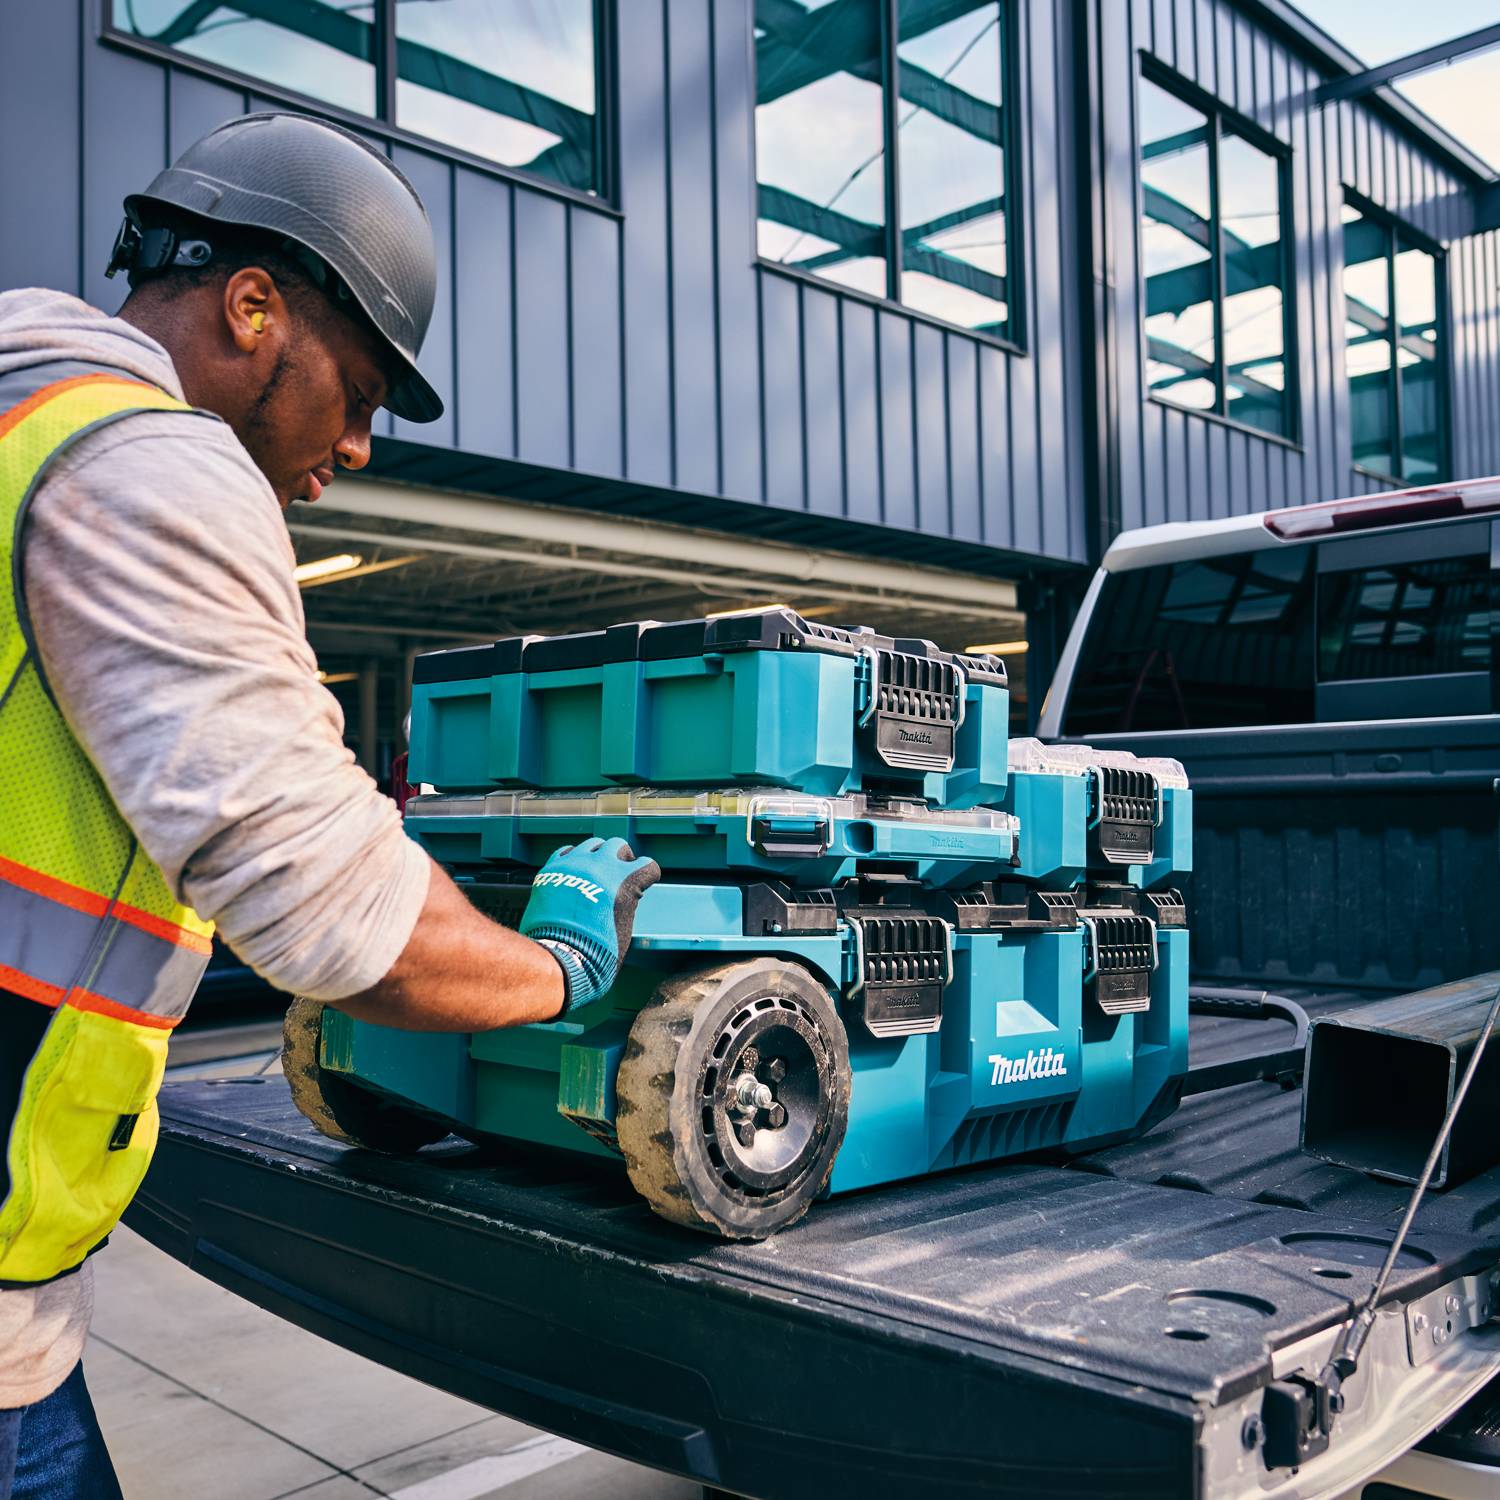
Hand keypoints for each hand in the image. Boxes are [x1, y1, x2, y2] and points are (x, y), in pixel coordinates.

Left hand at [519, 837, 660, 1012]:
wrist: (560, 958)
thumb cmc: (596, 953)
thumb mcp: (624, 926)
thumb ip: (625, 901)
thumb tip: (621, 894)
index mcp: (625, 882)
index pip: (647, 865)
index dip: (647, 875)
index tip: (643, 880)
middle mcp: (601, 867)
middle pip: (618, 845)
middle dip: (621, 858)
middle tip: (617, 873)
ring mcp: (574, 865)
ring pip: (591, 844)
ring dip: (596, 856)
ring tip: (593, 871)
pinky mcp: (552, 869)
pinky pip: (565, 852)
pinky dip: (572, 860)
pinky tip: (572, 872)